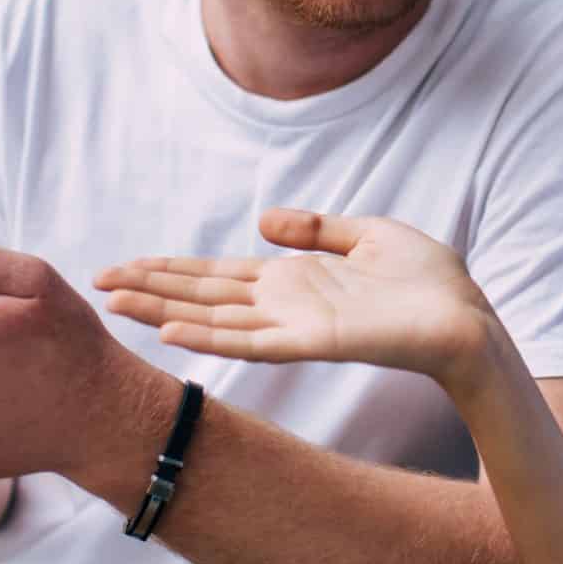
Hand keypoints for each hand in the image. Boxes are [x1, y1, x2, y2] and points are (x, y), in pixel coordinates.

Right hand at [95, 208, 503, 391]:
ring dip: (162, 312)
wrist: (467, 315)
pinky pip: (250, 342)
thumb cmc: (427, 281)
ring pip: (212, 320)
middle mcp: (282, 307)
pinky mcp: (311, 343)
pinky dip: (208, 338)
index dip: (169, 271)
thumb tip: (263, 220)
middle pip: (200, 297)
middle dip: (149, 289)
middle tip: (95, 282)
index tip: (123, 266)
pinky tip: (170, 332)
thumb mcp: (366, 235)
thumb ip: (314, 229)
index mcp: (292, 281)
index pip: (215, 277)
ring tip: (114, 302)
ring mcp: (292, 327)